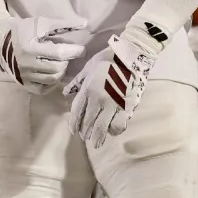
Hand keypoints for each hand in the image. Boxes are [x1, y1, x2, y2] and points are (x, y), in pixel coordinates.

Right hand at [0, 13, 87, 91]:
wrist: (0, 39)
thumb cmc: (22, 29)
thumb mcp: (41, 23)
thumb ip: (63, 24)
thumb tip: (85, 24)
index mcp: (30, 48)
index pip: (59, 53)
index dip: (74, 52)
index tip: (81, 49)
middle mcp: (26, 65)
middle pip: (57, 68)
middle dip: (67, 61)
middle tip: (67, 55)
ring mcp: (24, 76)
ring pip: (52, 79)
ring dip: (61, 71)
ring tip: (61, 63)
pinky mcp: (23, 84)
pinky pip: (43, 89)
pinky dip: (52, 83)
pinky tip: (52, 73)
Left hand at [64, 24, 163, 148]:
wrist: (131, 56)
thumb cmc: (108, 59)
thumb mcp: (88, 68)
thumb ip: (77, 82)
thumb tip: (66, 92)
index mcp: (88, 90)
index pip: (77, 112)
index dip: (74, 123)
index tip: (73, 131)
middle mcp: (98, 100)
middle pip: (88, 122)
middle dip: (84, 132)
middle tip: (84, 137)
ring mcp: (113, 105)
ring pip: (102, 127)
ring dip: (97, 137)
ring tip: (96, 142)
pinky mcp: (127, 107)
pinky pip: (119, 124)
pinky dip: (114, 131)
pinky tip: (112, 132)